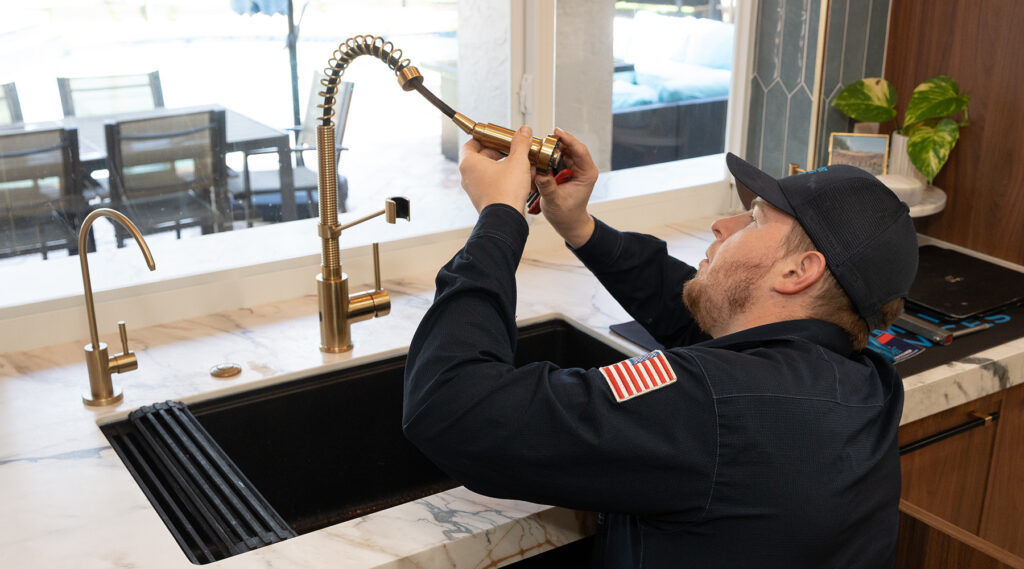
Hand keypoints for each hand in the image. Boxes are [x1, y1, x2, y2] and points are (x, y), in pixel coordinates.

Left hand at [458, 125, 535, 215]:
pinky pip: (492, 184)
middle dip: (498, 152)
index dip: (484, 138)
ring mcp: (474, 190)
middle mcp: (468, 176)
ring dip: (503, 166)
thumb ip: (520, 143)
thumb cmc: (506, 192)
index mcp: (469, 163)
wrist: (506, 219)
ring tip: (519, 165)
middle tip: (511, 150)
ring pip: (488, 172)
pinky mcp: (483, 199)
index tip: (495, 137)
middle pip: (481, 157)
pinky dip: (503, 179)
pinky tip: (520, 179)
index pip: (471, 143)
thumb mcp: (518, 161)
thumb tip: (523, 132)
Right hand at [533, 128, 596, 246]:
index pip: (580, 150)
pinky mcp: (567, 170)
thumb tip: (539, 174)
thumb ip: (547, 187)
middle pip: (570, 147)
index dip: (568, 139)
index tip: (557, 132)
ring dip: (550, 150)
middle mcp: (583, 168)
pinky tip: (539, 159)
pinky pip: (557, 158)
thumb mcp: (554, 202)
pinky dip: (548, 157)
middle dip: (556, 143)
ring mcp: (575, 168)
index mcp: (587, 174)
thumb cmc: (567, 215)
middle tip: (541, 141)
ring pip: (563, 151)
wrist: (569, 223)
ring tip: (538, 150)